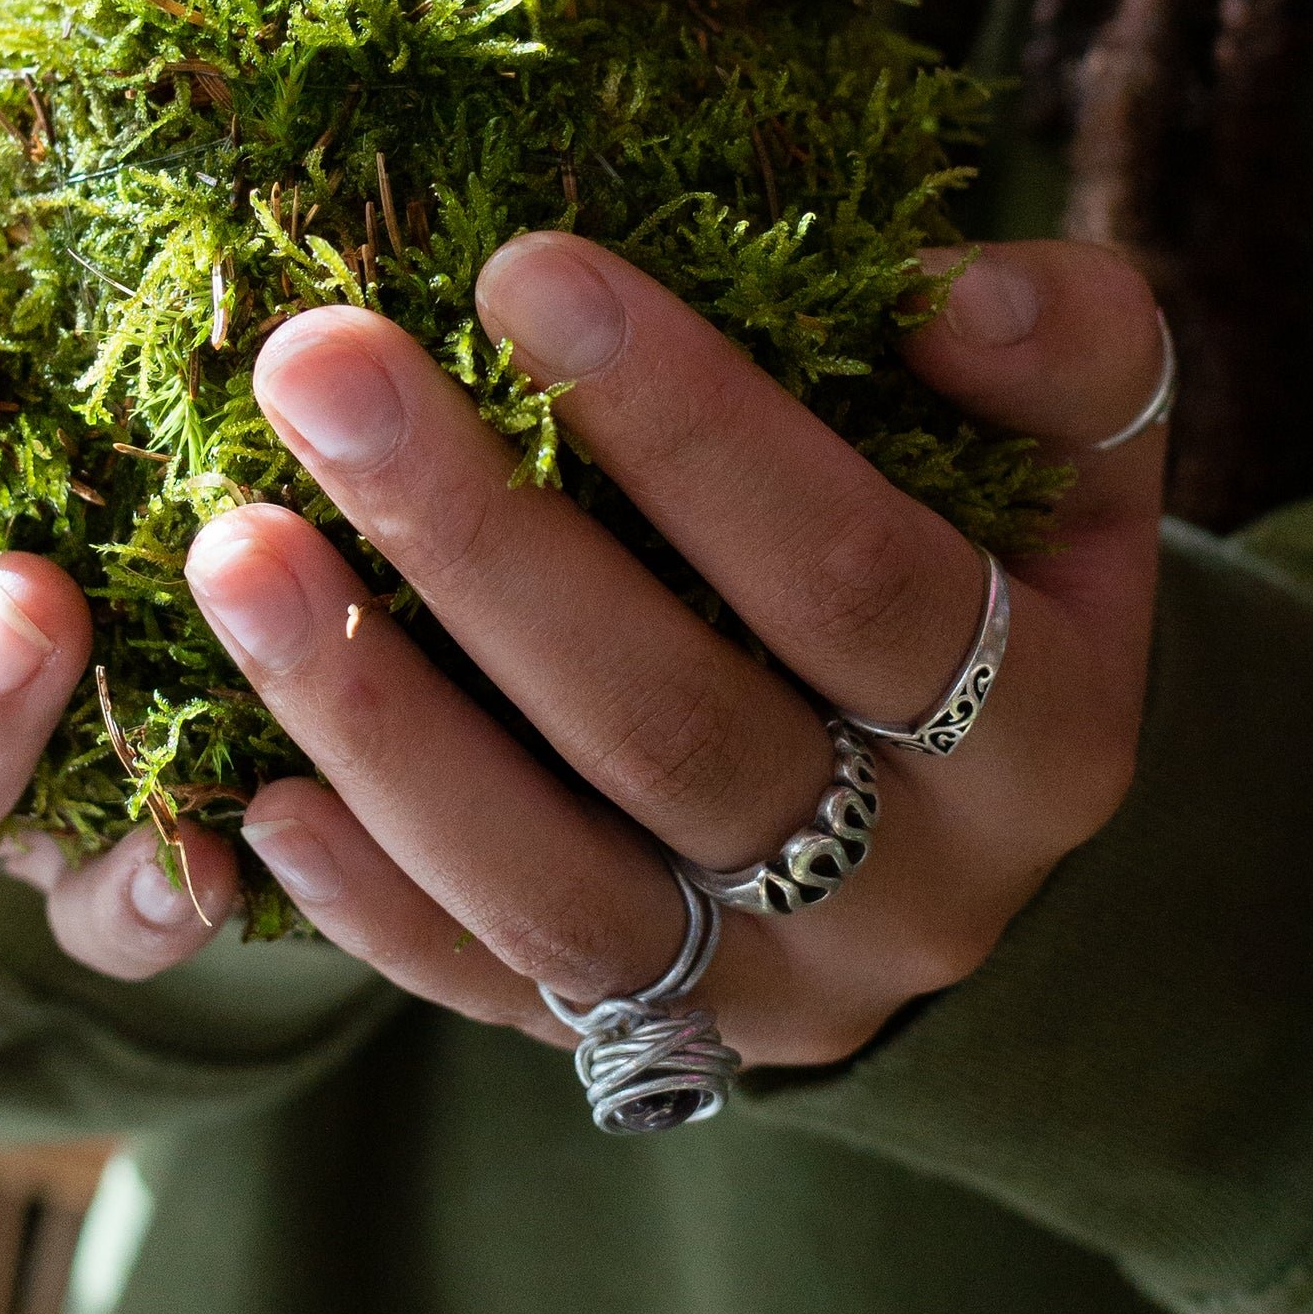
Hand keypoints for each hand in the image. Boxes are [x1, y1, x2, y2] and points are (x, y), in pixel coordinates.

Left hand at [187, 232, 1166, 1065]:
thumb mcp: (1083, 448)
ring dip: (376, 717)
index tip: (521, 266)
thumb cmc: (1004, 560)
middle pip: (671, 726)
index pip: (852, 574)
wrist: (992, 821)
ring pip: (554, 883)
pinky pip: (487, 988)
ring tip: (229, 547)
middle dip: (479, 537)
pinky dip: (364, 897)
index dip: (691, 427)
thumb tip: (941, 298)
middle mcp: (913, 892)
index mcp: (1046, 729)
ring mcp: (766, 995)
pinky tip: (242, 782)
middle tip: (316, 364)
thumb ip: (1059, 347)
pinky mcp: (643, 1046)